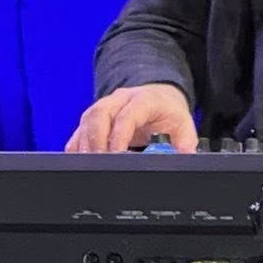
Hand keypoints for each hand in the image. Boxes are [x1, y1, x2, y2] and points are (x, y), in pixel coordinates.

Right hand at [65, 83, 198, 153]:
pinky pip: (80, 130)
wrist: (158, 96)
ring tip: (89, 166)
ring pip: (87, 121)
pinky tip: (80, 161)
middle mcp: (120, 100)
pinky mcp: (94, 118)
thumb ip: (185, 143)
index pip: (127, 116)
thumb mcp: (183, 125)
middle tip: (98, 164)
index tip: (116, 155)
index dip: (119, 136)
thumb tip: (185, 159)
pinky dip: (77, 146)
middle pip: (99, 115)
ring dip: (85, 145)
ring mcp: (105, 107)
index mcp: (143, 100)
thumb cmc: (167, 111)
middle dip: (96, 141)